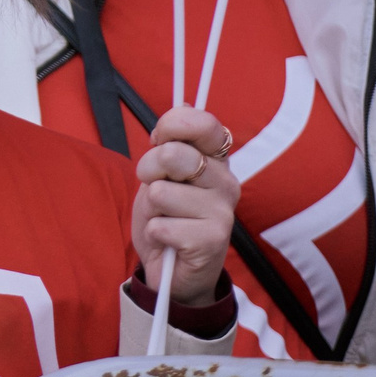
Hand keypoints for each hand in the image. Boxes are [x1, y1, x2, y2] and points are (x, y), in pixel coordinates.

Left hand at [133, 106, 238, 305]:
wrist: (173, 271)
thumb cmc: (168, 215)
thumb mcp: (162, 173)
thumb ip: (171, 142)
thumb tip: (183, 106)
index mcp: (216, 160)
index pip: (204, 123)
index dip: (171, 125)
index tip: (158, 139)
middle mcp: (226, 182)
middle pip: (173, 154)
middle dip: (148, 170)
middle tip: (155, 188)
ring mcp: (223, 212)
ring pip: (161, 192)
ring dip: (151, 209)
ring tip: (165, 219)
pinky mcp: (213, 241)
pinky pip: (161, 226)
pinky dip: (154, 233)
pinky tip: (169, 241)